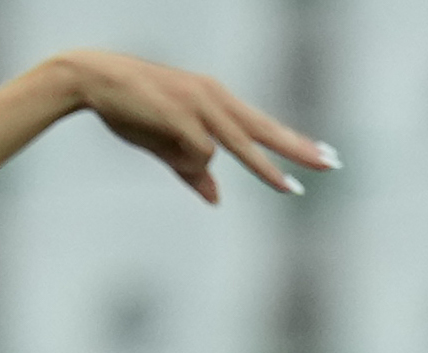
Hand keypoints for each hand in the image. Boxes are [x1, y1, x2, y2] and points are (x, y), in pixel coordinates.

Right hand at [57, 51, 334, 202]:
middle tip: (333, 165)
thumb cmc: (131, 109)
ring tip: (290, 188)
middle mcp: (214, 98)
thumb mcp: (166, 147)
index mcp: (215, 103)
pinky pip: (199, 150)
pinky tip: (169, 152)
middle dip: (299, 149)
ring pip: (242, 140)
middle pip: (265, 129)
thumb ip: (192, 172)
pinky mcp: (179, 111)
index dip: (293, 145)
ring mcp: (198, 102)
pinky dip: (190, 162)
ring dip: (265, 167)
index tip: (323, 159)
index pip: (263, 128)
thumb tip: (217, 199)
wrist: (94, 79)